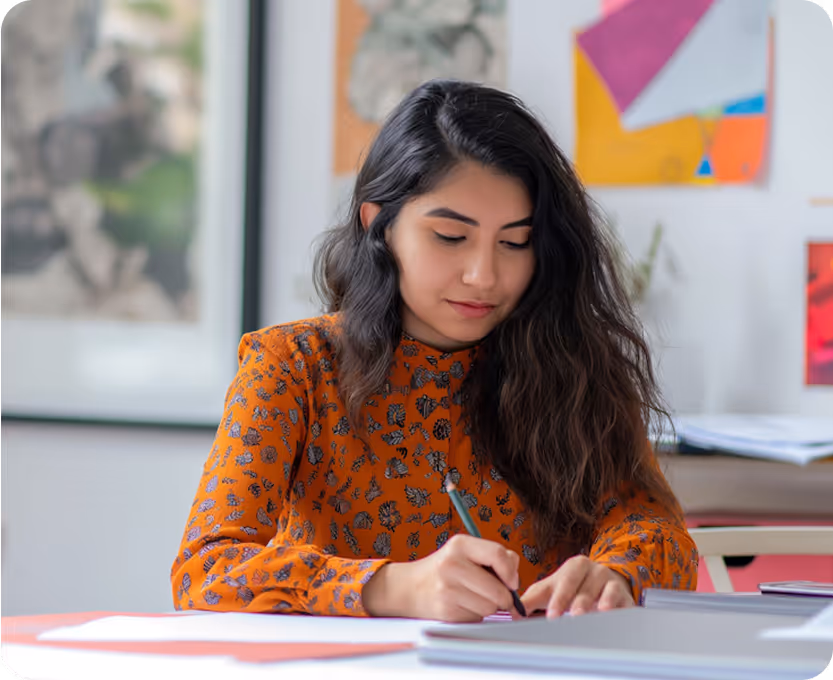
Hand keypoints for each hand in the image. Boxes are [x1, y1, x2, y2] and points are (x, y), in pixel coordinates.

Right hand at [362, 534, 520, 621]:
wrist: (410, 587)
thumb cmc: (444, 569)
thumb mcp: (465, 552)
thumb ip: (494, 556)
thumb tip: (514, 576)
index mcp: (460, 545)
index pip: (498, 554)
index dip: (511, 571)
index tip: (512, 581)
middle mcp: (452, 565)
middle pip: (498, 589)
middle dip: (502, 596)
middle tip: (494, 594)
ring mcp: (447, 589)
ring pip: (490, 607)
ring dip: (488, 607)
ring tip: (473, 597)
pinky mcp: (446, 611)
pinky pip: (476, 618)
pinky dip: (475, 615)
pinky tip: (462, 605)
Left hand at [520, 555, 633, 618]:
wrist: (607, 584)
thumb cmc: (575, 587)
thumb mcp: (552, 589)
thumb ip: (532, 599)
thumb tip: (513, 611)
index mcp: (575, 566)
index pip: (565, 580)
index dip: (559, 597)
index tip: (552, 614)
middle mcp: (594, 570)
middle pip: (584, 583)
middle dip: (576, 600)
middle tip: (570, 616)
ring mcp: (610, 581)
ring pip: (604, 590)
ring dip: (596, 603)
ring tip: (587, 615)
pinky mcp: (624, 595)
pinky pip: (622, 599)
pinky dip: (616, 606)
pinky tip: (609, 614)